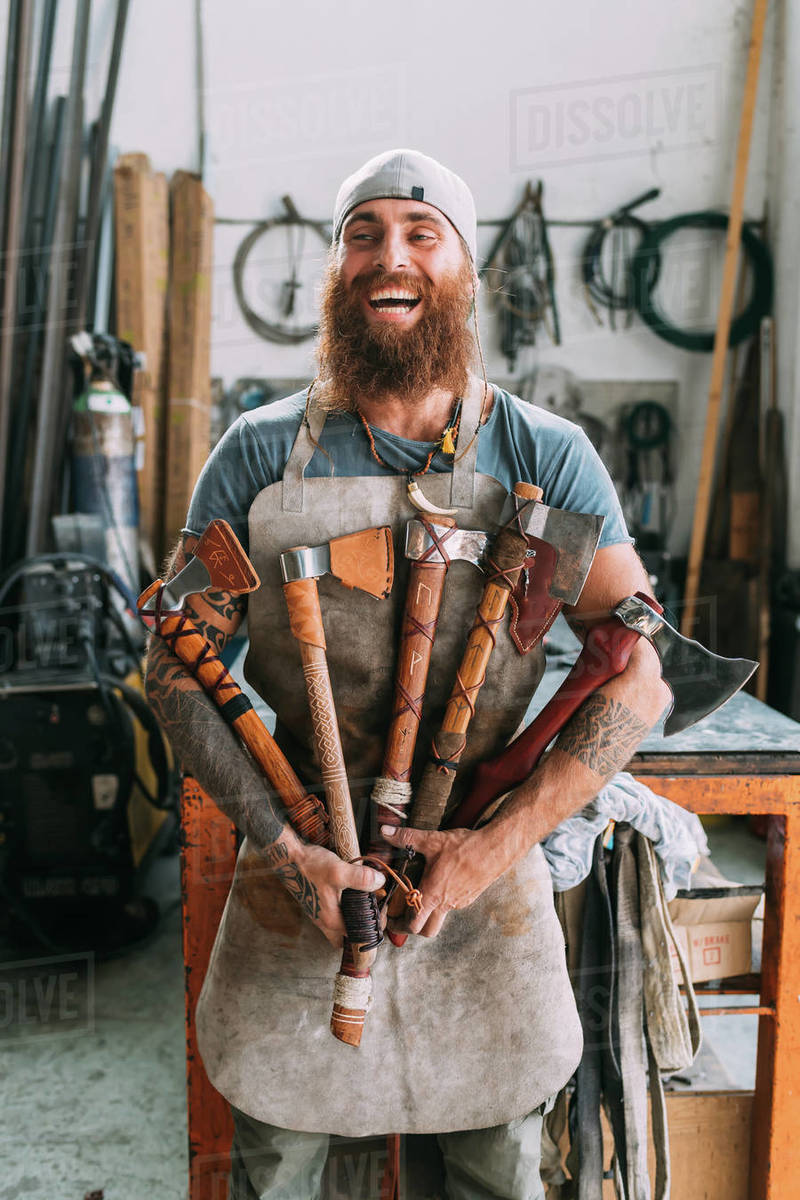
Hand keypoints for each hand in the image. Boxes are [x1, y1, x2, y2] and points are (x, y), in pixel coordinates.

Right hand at [269, 839, 385, 948]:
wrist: (287, 856)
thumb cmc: (310, 866)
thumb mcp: (338, 871)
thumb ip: (360, 878)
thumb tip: (380, 882)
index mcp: (330, 919)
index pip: (356, 936)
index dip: (372, 927)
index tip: (382, 911)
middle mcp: (323, 920)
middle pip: (346, 936)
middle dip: (361, 928)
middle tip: (374, 911)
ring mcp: (318, 911)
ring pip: (339, 924)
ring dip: (352, 916)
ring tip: (365, 901)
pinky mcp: (316, 901)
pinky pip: (333, 911)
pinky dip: (344, 907)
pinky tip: (350, 892)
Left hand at [380, 823, 510, 938]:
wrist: (496, 850)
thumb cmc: (464, 848)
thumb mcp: (432, 840)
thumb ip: (406, 838)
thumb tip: (385, 831)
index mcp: (432, 895)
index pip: (412, 925)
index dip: (397, 926)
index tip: (389, 920)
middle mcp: (445, 904)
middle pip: (426, 931)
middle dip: (412, 928)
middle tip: (402, 916)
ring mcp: (459, 903)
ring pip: (439, 919)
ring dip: (427, 915)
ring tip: (417, 898)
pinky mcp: (468, 897)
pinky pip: (451, 908)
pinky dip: (441, 904)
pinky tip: (439, 885)